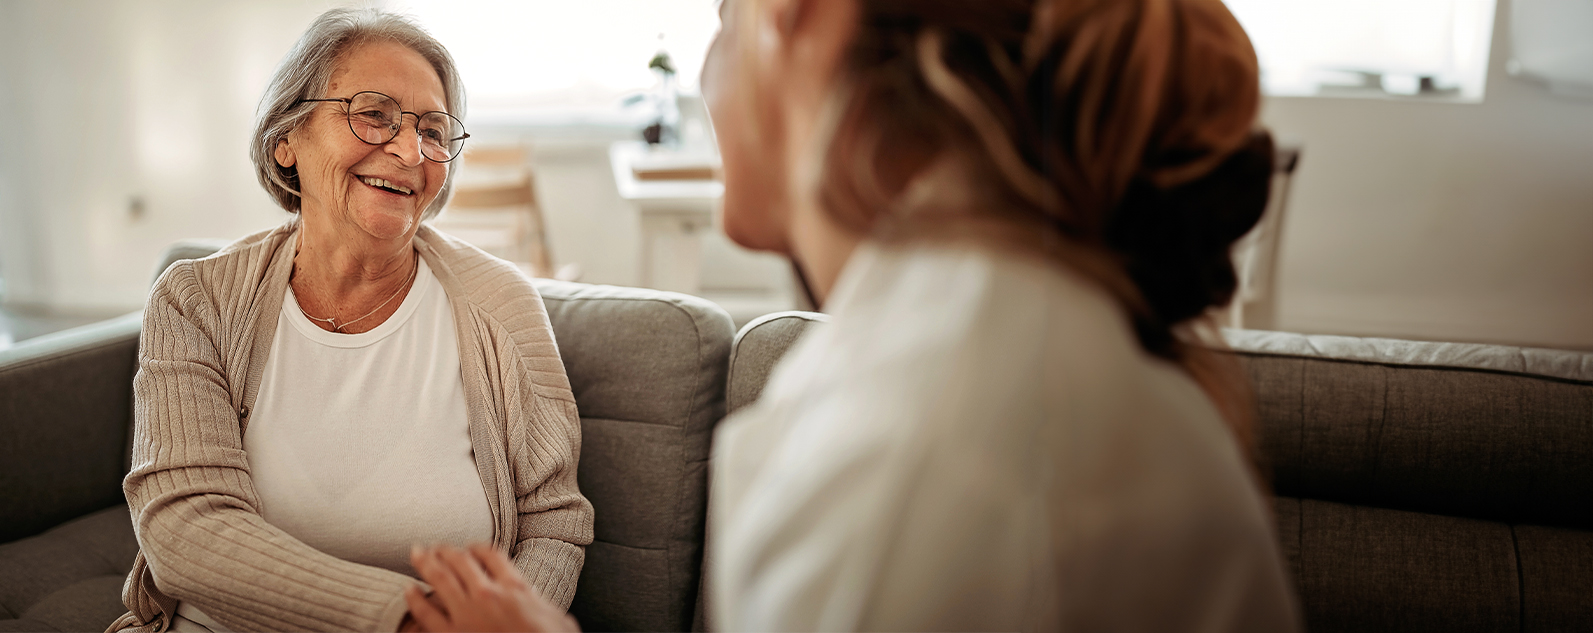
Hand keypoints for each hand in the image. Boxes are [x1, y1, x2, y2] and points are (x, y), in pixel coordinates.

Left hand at [405, 543, 580, 632]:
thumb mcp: (555, 615)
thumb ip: (538, 601)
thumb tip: (533, 598)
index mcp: (515, 587)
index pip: (490, 554)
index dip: (477, 547)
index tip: (471, 547)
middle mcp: (488, 594)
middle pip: (460, 560)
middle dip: (446, 550)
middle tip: (435, 546)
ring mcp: (467, 615)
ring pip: (440, 578)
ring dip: (426, 563)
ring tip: (417, 553)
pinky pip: (426, 613)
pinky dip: (415, 598)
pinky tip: (408, 589)